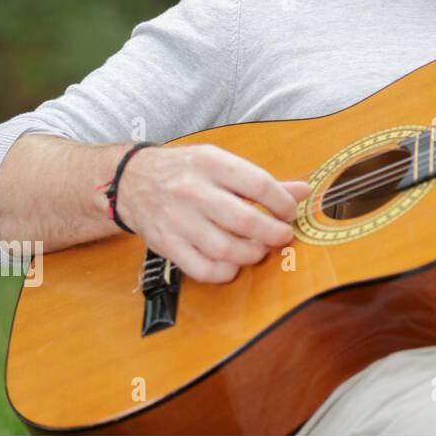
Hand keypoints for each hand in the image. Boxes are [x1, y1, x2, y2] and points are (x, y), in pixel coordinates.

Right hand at [112, 144, 309, 282]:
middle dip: (273, 233)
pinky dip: (225, 272)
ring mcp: (178, 220)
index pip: (259, 185)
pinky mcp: (166, 245)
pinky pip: (202, 269)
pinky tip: (234, 264)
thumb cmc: (186, 172)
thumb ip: (262, 181)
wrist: (131, 181)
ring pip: (226, 249)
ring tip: (260, 249)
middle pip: (245, 221)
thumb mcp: (221, 164)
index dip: (283, 203)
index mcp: (211, 163)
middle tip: (282, 235)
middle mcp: (193, 191)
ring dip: (253, 254)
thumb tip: (304, 192)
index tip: (289, 212)